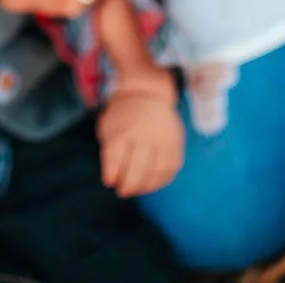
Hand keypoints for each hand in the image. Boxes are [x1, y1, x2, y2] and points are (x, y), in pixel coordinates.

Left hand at [97, 77, 184, 196]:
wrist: (147, 94)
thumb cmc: (123, 117)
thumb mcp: (109, 128)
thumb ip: (109, 154)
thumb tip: (111, 181)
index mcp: (124, 128)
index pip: (116, 158)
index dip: (111, 174)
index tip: (109, 182)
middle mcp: (145, 132)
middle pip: (137, 168)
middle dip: (128, 185)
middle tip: (122, 191)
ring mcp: (163, 138)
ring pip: (156, 171)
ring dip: (145, 186)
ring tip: (136, 188)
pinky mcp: (176, 143)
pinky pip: (170, 169)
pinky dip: (160, 180)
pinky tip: (151, 182)